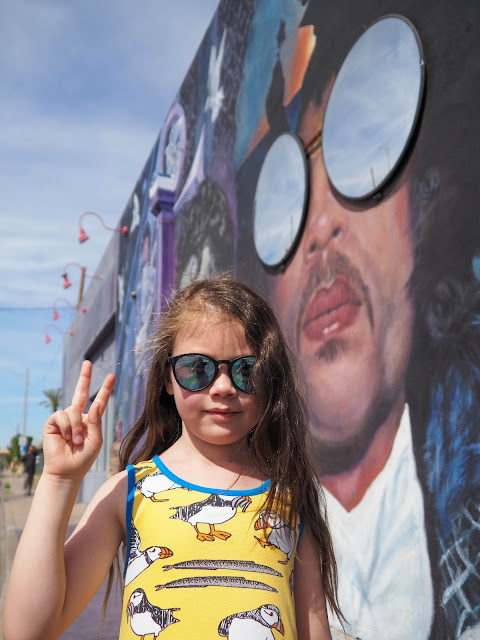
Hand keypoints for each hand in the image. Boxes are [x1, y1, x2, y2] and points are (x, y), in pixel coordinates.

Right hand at [43, 361, 114, 481]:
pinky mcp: (53, 422)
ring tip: (75, 441)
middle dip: (84, 376)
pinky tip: (66, 438)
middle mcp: (78, 416)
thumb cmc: (83, 457)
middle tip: (87, 362)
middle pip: (80, 392)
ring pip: (73, 409)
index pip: (98, 401)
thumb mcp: (95, 439)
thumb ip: (96, 421)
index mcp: (90, 420)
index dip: (105, 389)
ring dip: (76, 427)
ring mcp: (65, 418)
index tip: (112, 376)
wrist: (67, 470)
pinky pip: (62, 415)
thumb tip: (95, 404)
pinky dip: (67, 427)